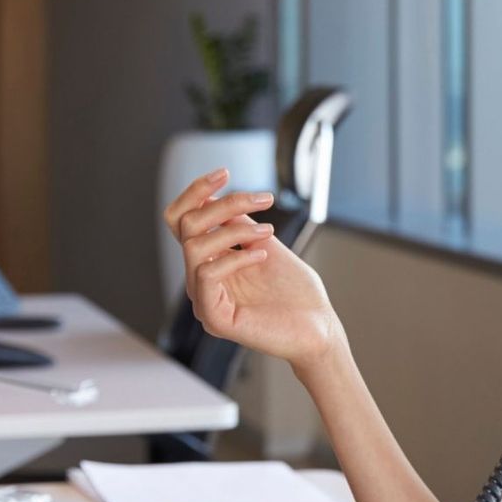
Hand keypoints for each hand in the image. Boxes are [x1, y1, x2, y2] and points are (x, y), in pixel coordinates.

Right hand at [162, 168, 341, 370]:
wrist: (319, 328)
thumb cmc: (297, 292)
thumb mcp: (264, 243)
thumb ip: (237, 223)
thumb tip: (214, 196)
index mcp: (210, 260)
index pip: (182, 220)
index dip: (196, 192)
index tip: (225, 173)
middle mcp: (201, 279)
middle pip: (186, 226)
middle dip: (224, 203)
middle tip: (264, 200)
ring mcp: (205, 300)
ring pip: (194, 247)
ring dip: (234, 230)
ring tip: (268, 232)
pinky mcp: (216, 318)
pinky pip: (207, 275)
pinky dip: (236, 257)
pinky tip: (262, 255)